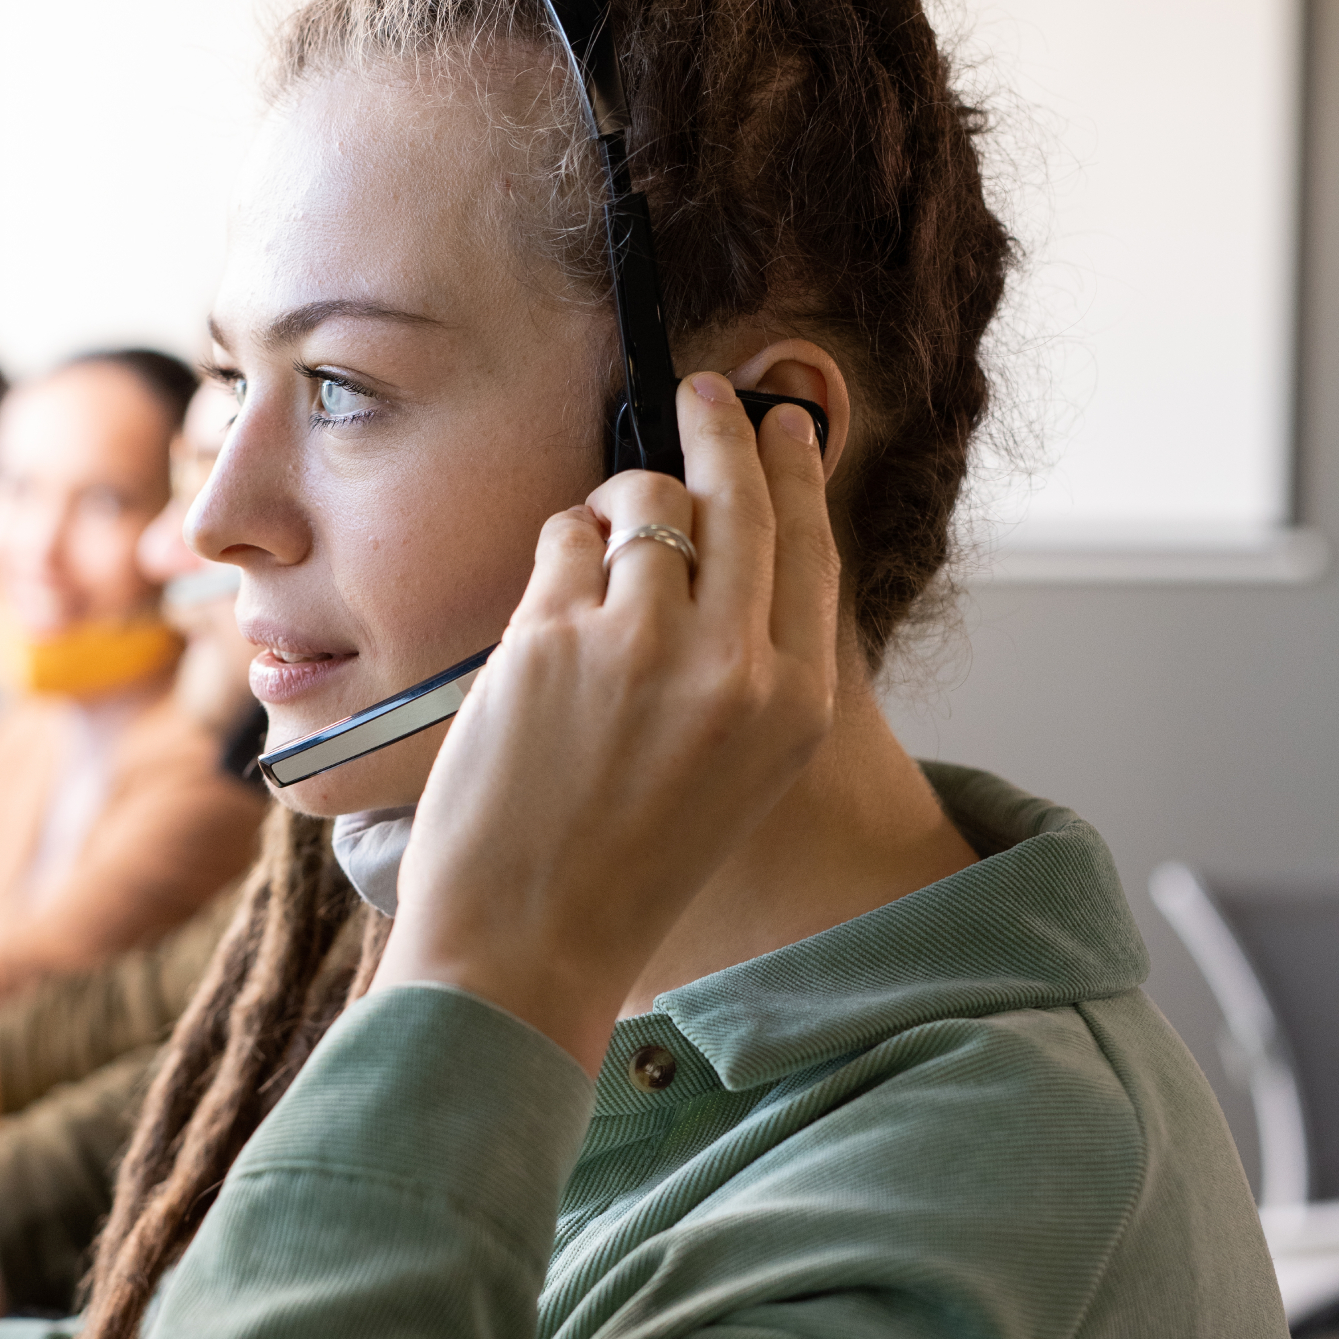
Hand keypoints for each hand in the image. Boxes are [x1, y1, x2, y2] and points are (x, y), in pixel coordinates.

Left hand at [375, 374, 838, 1074]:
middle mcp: (734, 669)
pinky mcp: (553, 637)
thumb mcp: (731, 776)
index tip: (780, 424)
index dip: (793, 473)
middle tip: (700, 391)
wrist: (529, 946)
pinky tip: (548, 598)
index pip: (809, 550)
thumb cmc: (618, 871)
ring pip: (645, 504)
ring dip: (616, 501)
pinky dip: (556, 552)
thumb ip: (744, 670)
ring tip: (596, 531)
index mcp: (792, 709)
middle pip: (741, 500)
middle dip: (720, 426)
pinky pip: (564, 540)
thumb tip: (720, 550)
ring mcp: (643, 647)